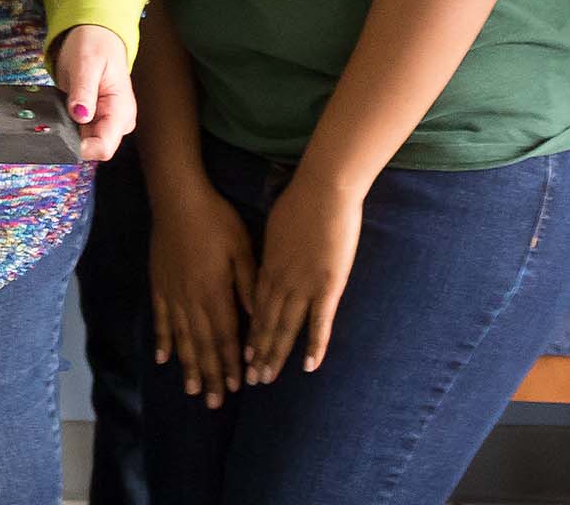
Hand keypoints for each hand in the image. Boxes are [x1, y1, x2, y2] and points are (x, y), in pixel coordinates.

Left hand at [51, 25, 134, 161]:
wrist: (95, 35)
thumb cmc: (95, 44)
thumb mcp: (87, 63)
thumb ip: (84, 91)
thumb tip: (80, 116)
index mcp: (121, 110)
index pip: (104, 147)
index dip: (81, 147)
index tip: (62, 132)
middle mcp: (116, 121)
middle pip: (93, 148)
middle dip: (72, 137)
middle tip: (59, 112)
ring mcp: (105, 121)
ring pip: (83, 142)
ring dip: (67, 131)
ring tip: (61, 105)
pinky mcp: (93, 119)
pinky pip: (78, 132)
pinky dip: (66, 125)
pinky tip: (61, 109)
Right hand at [148, 182, 254, 407]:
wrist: (177, 199)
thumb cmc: (216, 220)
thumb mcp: (242, 249)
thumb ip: (248, 286)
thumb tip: (258, 320)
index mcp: (215, 293)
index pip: (225, 337)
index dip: (231, 363)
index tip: (238, 387)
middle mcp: (192, 301)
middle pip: (202, 345)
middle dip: (211, 375)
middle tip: (216, 403)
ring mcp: (172, 295)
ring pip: (181, 338)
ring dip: (188, 366)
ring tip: (193, 390)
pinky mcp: (159, 286)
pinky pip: (162, 319)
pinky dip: (163, 341)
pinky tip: (163, 358)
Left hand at [244, 170, 362, 382]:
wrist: (324, 190)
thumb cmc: (301, 201)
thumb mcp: (276, 228)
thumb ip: (273, 252)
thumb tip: (270, 264)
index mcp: (268, 266)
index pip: (255, 307)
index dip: (249, 332)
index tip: (242, 354)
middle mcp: (281, 281)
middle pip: (266, 322)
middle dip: (258, 352)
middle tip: (250, 379)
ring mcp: (304, 285)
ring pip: (286, 327)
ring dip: (276, 354)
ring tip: (268, 378)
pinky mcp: (328, 285)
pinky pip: (319, 321)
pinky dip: (314, 345)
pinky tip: (309, 365)